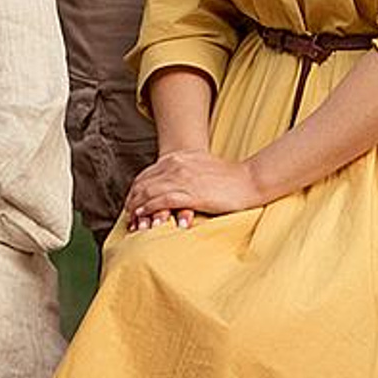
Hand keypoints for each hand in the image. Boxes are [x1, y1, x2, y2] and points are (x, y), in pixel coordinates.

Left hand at [122, 149, 263, 229]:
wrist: (250, 180)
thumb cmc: (229, 177)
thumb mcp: (199, 166)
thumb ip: (183, 170)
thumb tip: (172, 182)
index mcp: (176, 158)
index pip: (146, 175)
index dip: (135, 190)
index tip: (130, 202)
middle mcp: (175, 165)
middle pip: (144, 184)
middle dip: (132, 200)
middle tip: (127, 215)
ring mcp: (183, 178)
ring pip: (150, 192)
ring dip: (137, 207)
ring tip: (132, 220)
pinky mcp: (192, 193)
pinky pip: (163, 200)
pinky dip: (150, 208)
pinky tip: (144, 216)